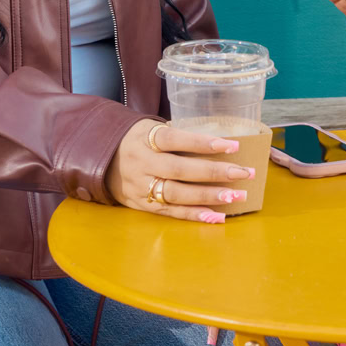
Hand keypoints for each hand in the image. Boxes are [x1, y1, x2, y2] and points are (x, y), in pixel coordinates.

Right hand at [106, 119, 256, 223]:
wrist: (101, 160)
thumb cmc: (137, 140)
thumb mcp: (150, 129)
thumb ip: (178, 136)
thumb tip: (220, 142)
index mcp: (145, 138)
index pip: (176, 138)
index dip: (203, 143)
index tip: (233, 145)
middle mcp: (142, 163)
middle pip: (180, 169)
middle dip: (215, 172)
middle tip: (244, 173)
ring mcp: (141, 186)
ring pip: (177, 193)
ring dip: (209, 196)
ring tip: (237, 196)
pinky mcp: (141, 205)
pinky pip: (170, 212)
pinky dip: (194, 215)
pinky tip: (217, 216)